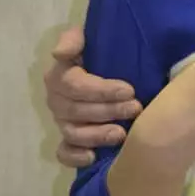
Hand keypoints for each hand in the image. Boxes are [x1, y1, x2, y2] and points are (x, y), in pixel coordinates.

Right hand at [45, 27, 141, 167]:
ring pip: (72, 133)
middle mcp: (58, 100)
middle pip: (75, 110)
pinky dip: (75, 157)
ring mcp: (63, 122)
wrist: (116, 68)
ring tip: (122, 134)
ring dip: (97, 135)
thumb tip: (59, 53)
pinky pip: (64, 153)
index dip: (100, 90)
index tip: (129, 89)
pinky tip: (93, 157)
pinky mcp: (70, 140)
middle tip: (136, 108)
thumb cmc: (105, 52)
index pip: (73, 85)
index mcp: (61, 76)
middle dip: (107, 110)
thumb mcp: (91, 38)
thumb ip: (74, 39)